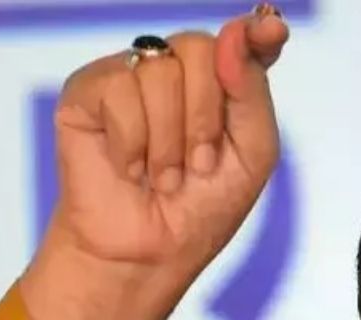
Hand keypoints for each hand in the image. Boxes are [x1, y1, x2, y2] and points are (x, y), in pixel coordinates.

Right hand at [19, 9, 288, 319]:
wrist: (149, 251)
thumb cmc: (202, 209)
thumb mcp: (251, 157)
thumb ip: (253, 92)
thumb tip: (240, 30)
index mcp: (221, 88)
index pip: (243, 41)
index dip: (257, 31)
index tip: (271, 28)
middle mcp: (176, 73)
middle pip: (201, 49)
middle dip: (206, 119)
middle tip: (198, 166)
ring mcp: (131, 76)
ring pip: (161, 71)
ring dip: (170, 141)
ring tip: (162, 177)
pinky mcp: (89, 90)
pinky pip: (121, 88)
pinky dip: (133, 142)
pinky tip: (130, 168)